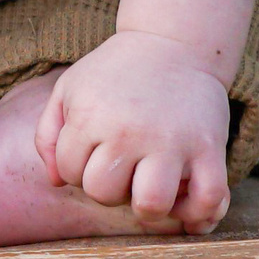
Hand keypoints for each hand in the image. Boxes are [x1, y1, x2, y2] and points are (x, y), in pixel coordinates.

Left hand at [33, 30, 233, 234]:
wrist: (172, 43)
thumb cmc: (115, 72)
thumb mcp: (69, 90)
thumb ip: (49, 135)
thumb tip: (56, 182)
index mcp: (90, 116)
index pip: (70, 174)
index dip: (79, 169)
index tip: (96, 152)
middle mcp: (128, 132)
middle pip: (104, 194)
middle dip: (109, 188)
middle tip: (123, 167)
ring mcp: (171, 142)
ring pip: (150, 206)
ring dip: (147, 208)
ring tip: (150, 187)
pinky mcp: (208, 148)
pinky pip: (208, 200)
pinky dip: (197, 215)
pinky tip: (185, 203)